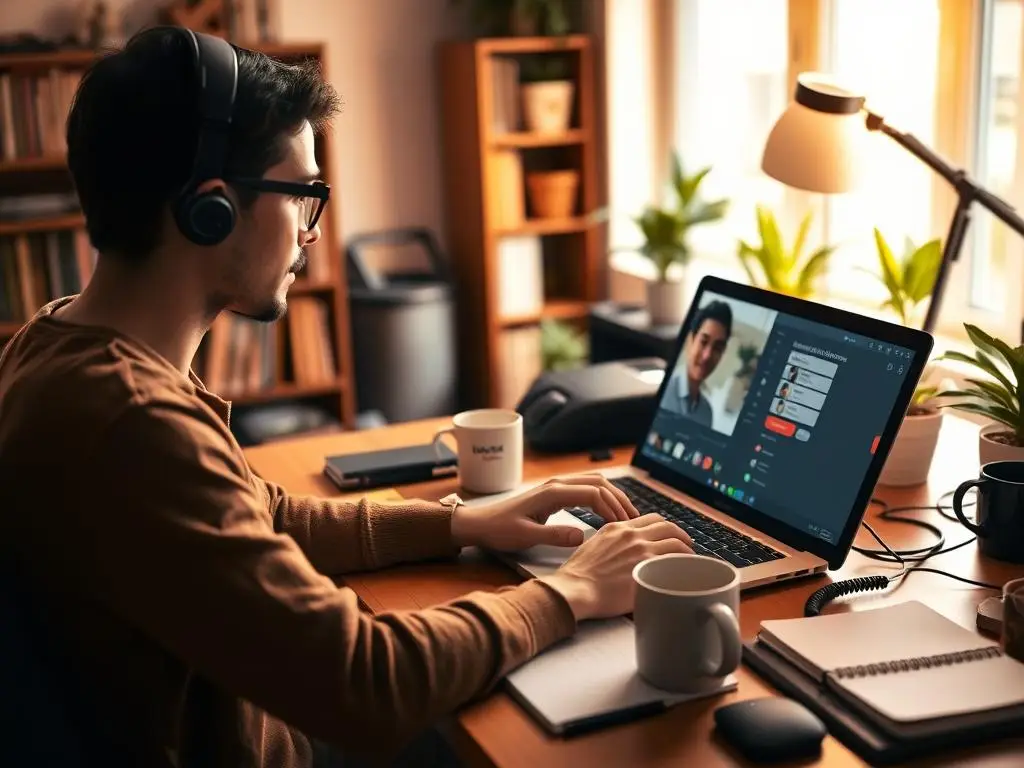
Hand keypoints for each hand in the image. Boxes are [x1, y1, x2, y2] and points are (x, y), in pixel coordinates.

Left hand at [449, 474, 640, 551]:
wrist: (479, 524)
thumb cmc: (500, 531)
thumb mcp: (526, 537)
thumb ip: (554, 536)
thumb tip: (583, 536)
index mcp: (553, 492)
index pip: (593, 493)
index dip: (612, 509)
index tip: (624, 526)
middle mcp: (557, 485)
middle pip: (599, 483)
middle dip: (619, 499)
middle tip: (635, 520)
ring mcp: (556, 487)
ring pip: (593, 483)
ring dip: (612, 496)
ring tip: (627, 516)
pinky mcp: (554, 494)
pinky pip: (585, 489)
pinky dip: (601, 497)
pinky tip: (607, 513)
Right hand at [539, 514, 693, 620]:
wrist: (575, 589)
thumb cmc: (578, 576)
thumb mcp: (594, 547)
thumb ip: (612, 544)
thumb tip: (622, 552)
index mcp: (618, 528)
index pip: (650, 519)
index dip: (663, 527)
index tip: (668, 536)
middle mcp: (632, 535)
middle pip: (667, 526)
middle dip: (680, 534)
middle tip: (685, 545)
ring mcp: (642, 550)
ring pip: (676, 541)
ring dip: (686, 549)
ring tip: (689, 558)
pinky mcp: (648, 567)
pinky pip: (676, 559)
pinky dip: (684, 562)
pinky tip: (686, 571)